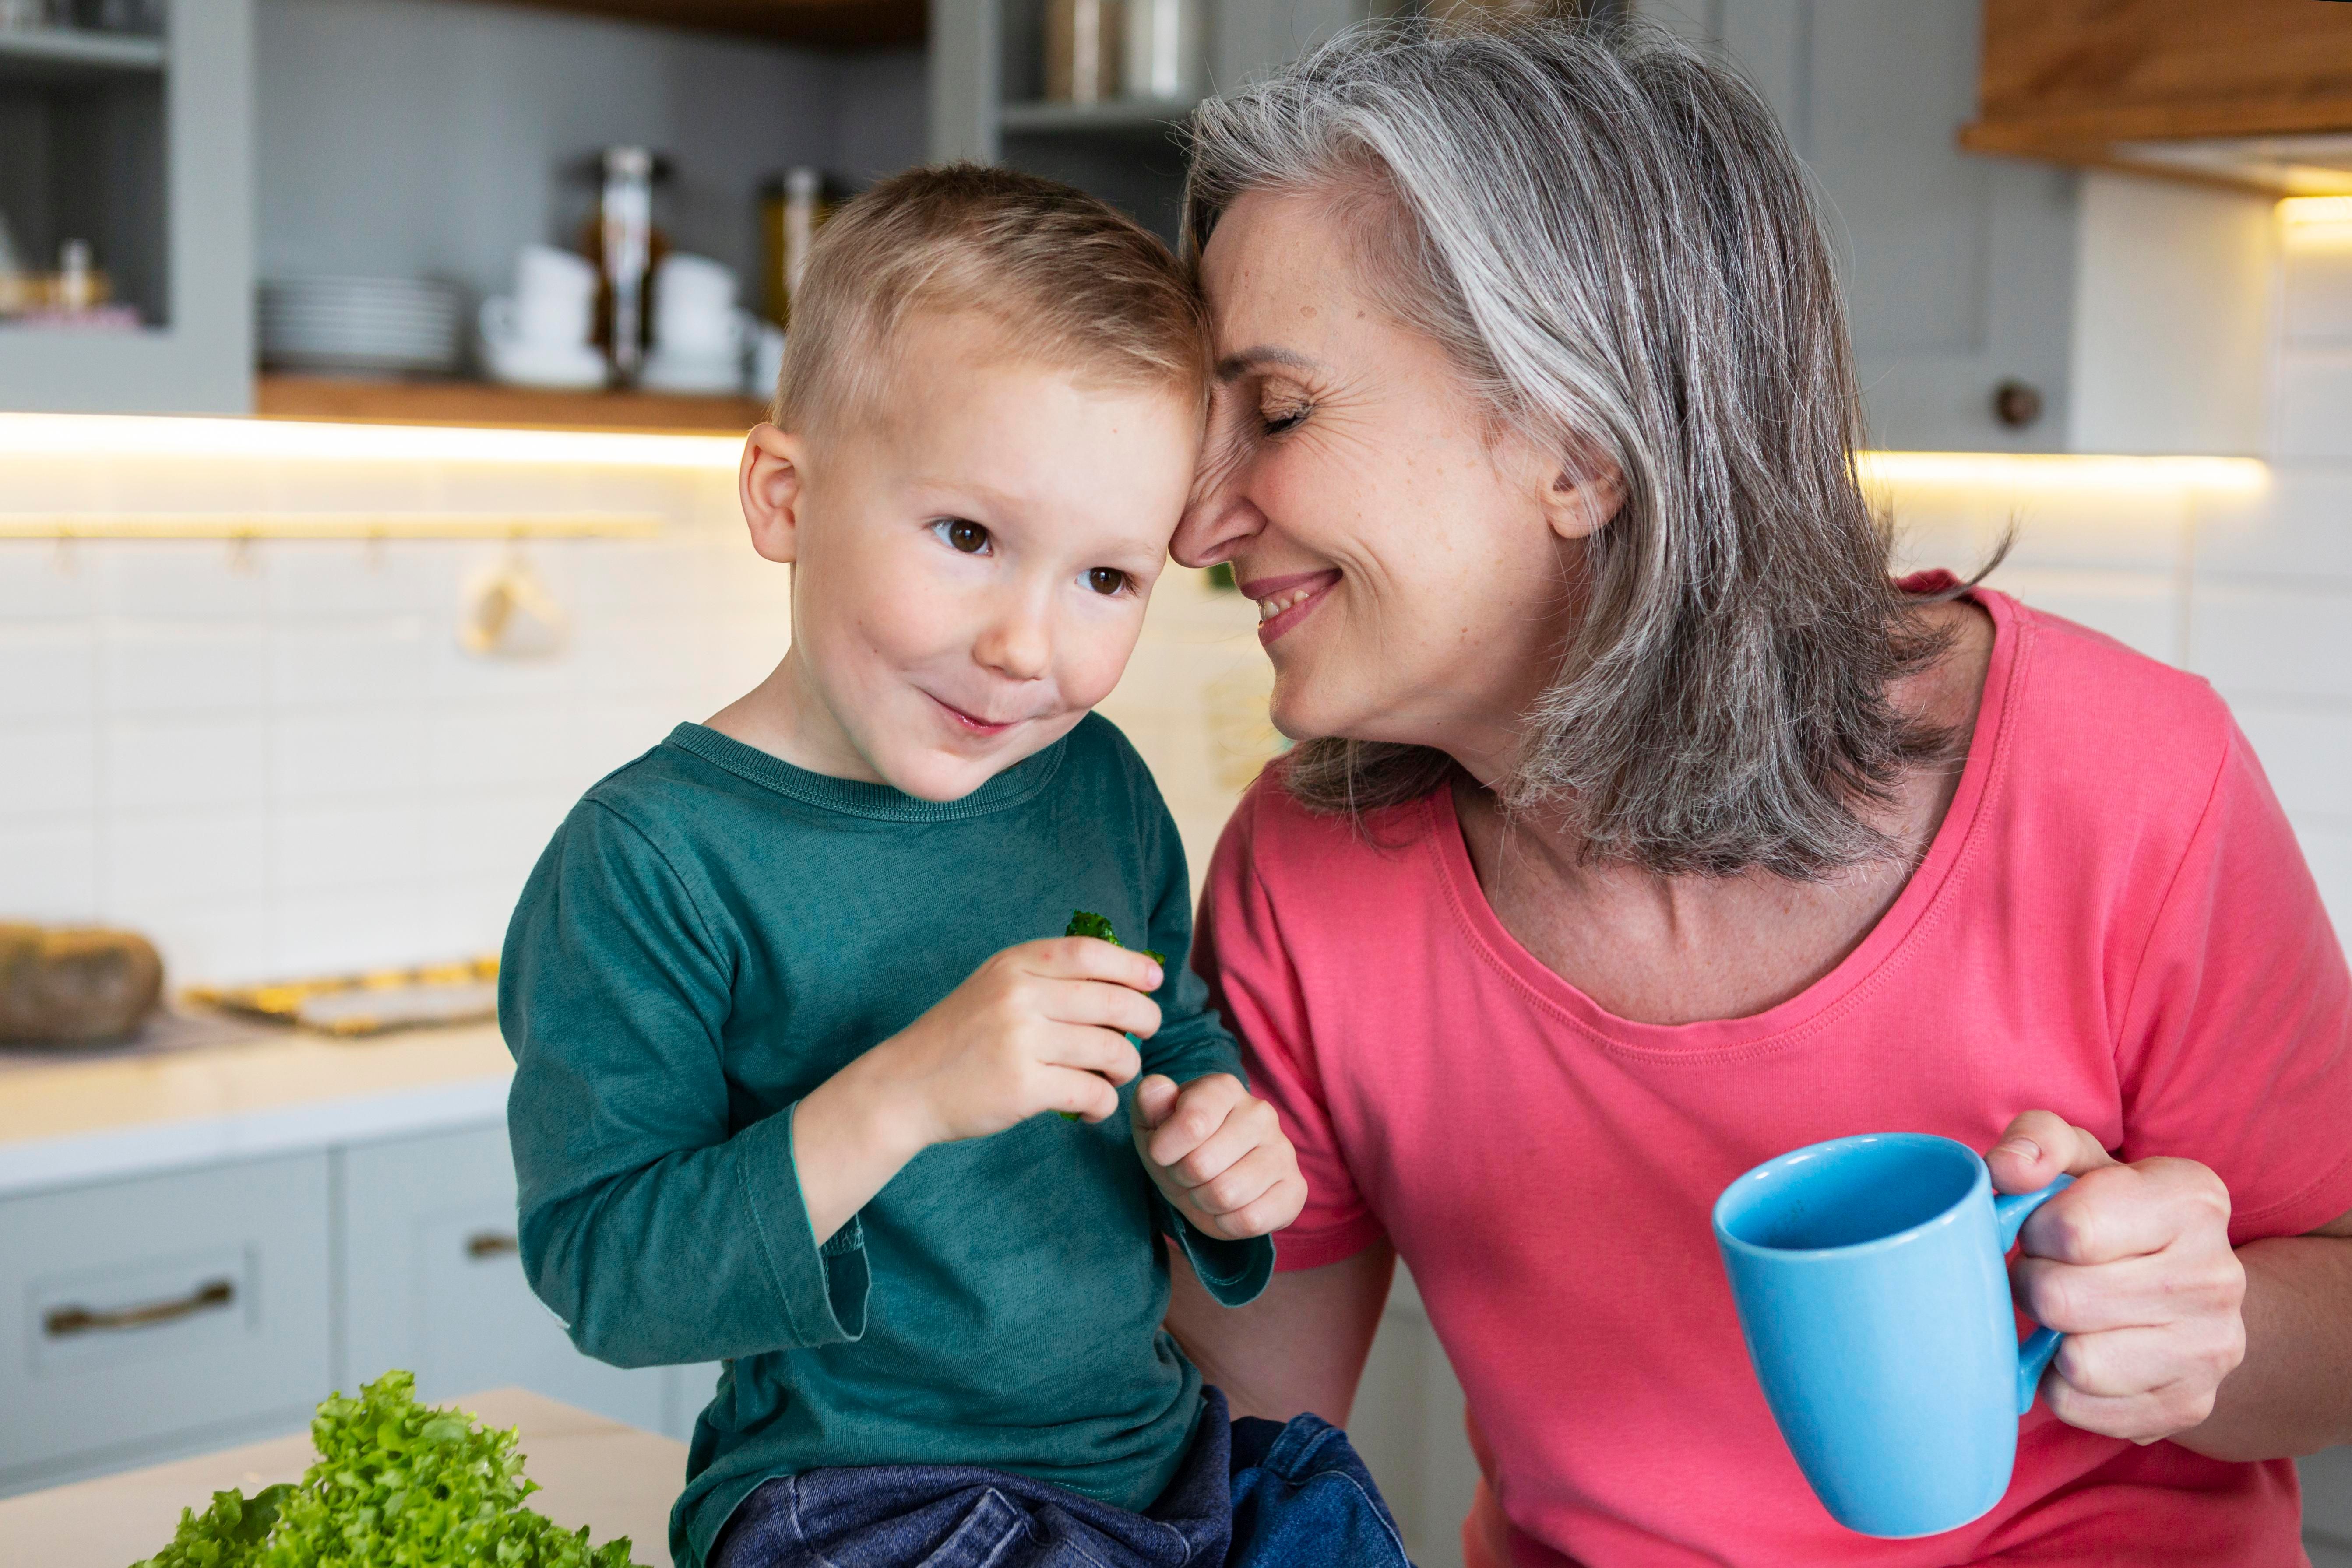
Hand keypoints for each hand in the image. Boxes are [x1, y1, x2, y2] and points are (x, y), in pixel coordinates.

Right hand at [862, 937, 1161, 1148]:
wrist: (904, 1086)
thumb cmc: (959, 1038)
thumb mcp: (993, 987)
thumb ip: (1043, 977)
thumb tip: (1119, 979)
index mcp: (1014, 965)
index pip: (1089, 952)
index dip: (1132, 964)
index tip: (1153, 980)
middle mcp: (1019, 996)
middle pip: (1113, 1002)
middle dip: (1144, 1020)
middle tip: (1144, 1035)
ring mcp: (1021, 1041)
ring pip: (1111, 1050)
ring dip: (1125, 1068)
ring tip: (1113, 1077)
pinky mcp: (1023, 1086)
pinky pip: (1092, 1092)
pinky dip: (1104, 1104)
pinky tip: (1093, 1108)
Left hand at [1130, 1073, 1305, 1240]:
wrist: (1206, 1176)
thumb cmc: (1177, 1144)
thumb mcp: (1151, 1121)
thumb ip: (1149, 1101)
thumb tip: (1157, 1089)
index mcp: (1224, 1089)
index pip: (1192, 1124)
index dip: (1163, 1149)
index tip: (1161, 1151)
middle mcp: (1261, 1113)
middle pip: (1202, 1165)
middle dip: (1182, 1178)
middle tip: (1186, 1172)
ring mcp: (1283, 1151)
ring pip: (1227, 1195)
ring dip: (1203, 1201)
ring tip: (1205, 1188)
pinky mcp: (1295, 1189)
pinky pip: (1252, 1220)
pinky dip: (1227, 1224)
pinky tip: (1227, 1208)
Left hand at [1988, 1110, 2246, 1442]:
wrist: (2185, 1290)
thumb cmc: (2110, 1213)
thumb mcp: (2078, 1159)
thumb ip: (2036, 1141)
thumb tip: (2008, 1170)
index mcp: (2192, 1198)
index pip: (2072, 1230)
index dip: (2033, 1231)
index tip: (2042, 1228)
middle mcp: (2218, 1275)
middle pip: (2061, 1298)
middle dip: (2032, 1283)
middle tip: (2046, 1274)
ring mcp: (2212, 1348)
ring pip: (2075, 1362)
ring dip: (2049, 1338)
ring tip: (2066, 1313)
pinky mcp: (2189, 1405)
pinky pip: (2080, 1406)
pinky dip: (2061, 1384)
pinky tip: (2081, 1351)